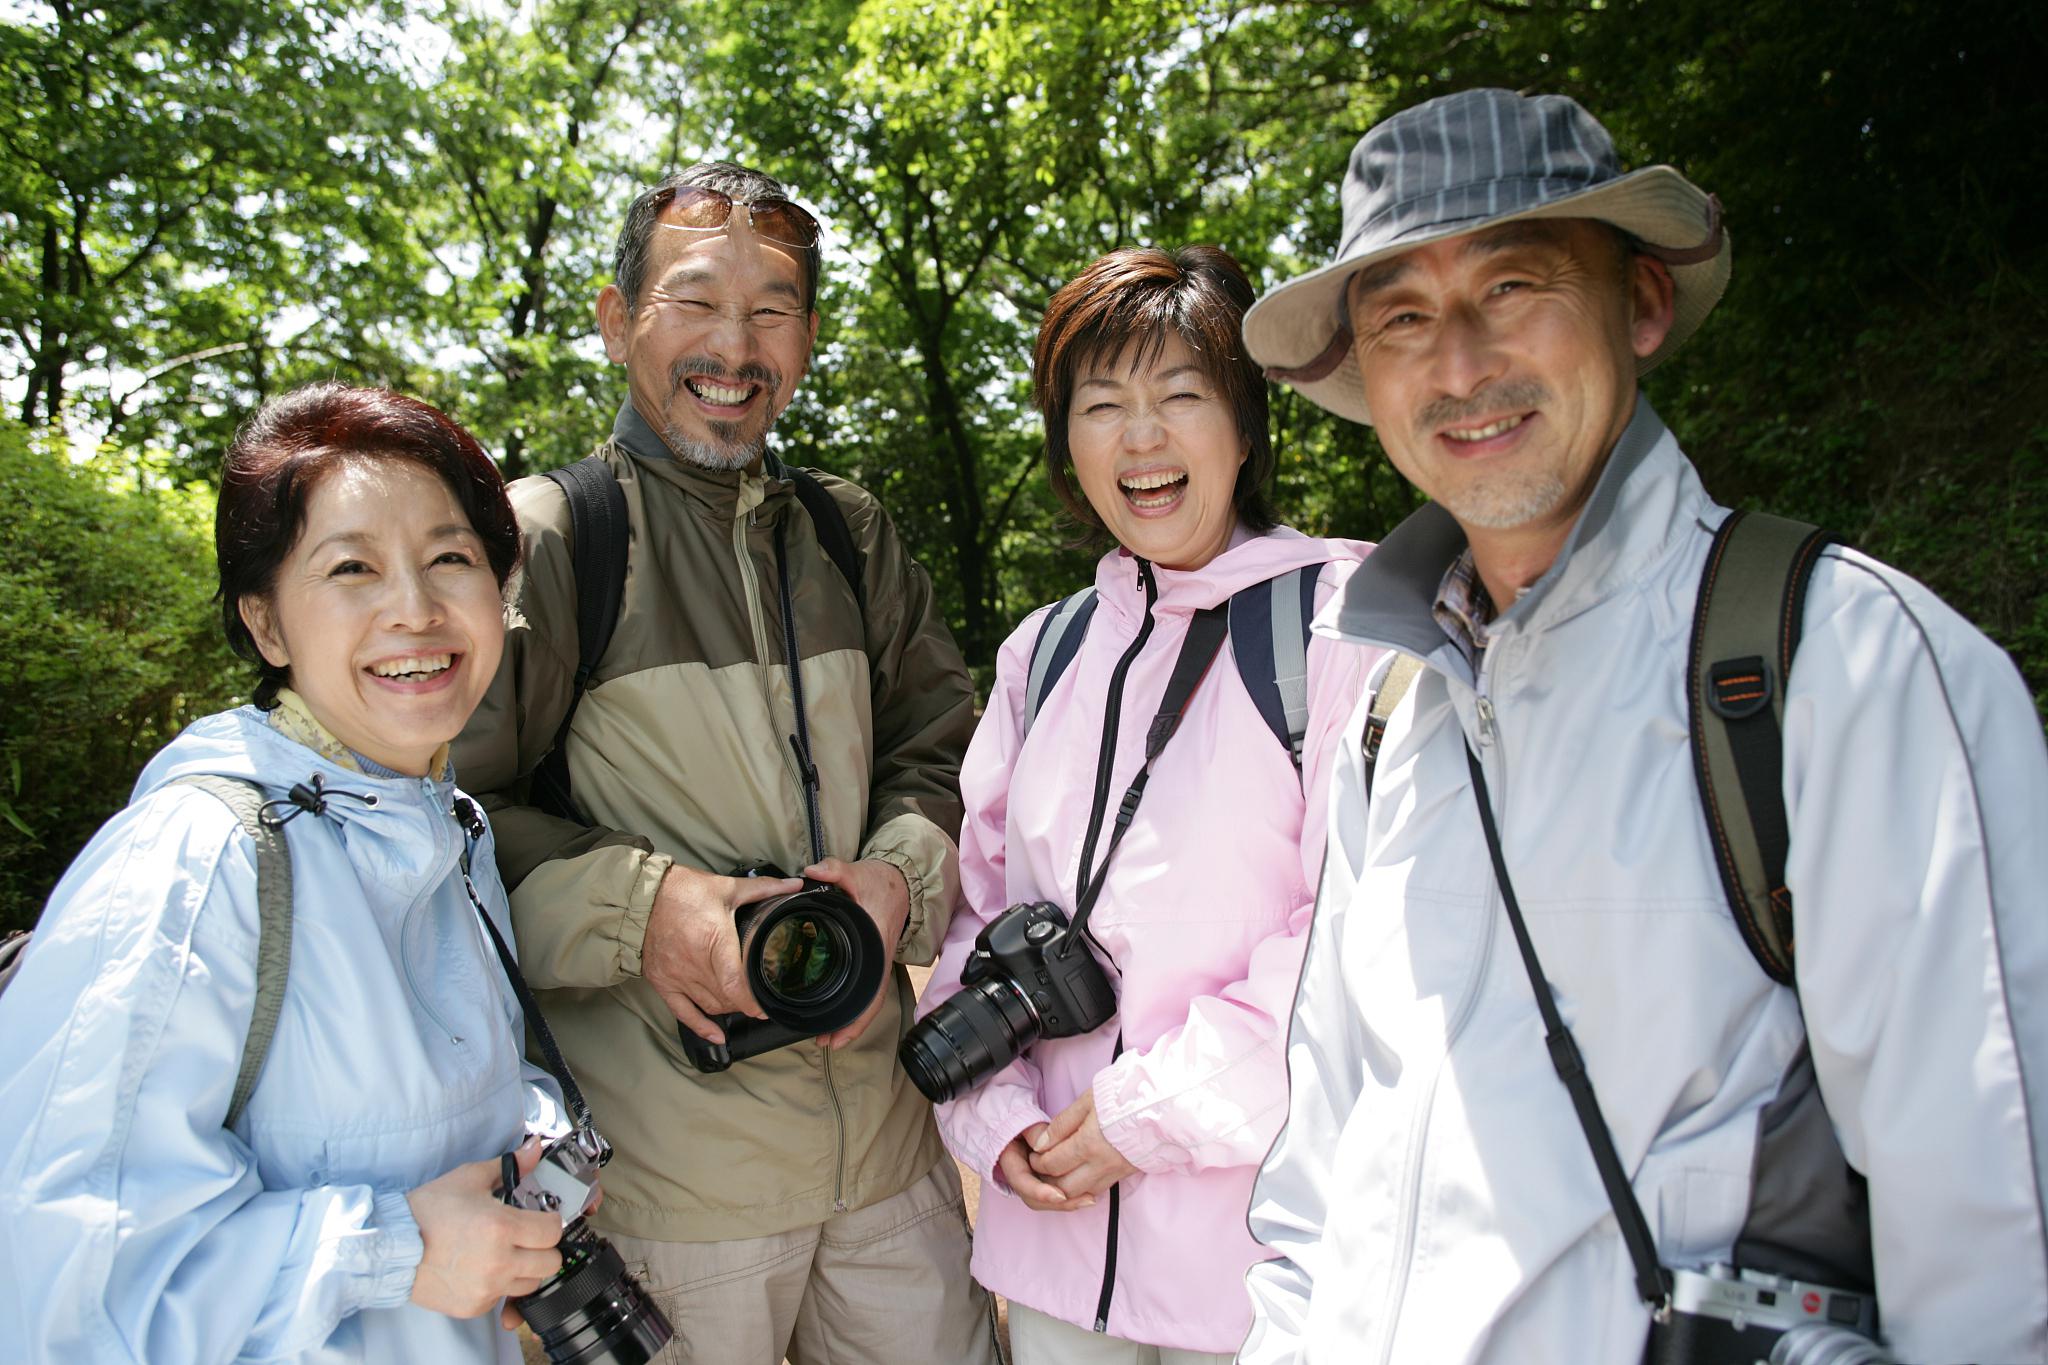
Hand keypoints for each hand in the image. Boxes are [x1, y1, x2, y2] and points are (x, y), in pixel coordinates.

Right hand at [407, 1136, 565, 1320]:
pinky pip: (502, 1298)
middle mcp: (498, 1262)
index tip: (540, 1220)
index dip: (549, 1223)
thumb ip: (509, 1166)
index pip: (553, 1232)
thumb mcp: (469, 1178)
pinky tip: (482, 1269)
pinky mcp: (474, 1306)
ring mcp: (486, 1288)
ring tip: (504, 1254)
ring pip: (531, 1283)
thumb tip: (534, 1148)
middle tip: (526, 1239)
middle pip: (550, 1262)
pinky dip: (499, 1285)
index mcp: (501, 1227)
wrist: (390, 1248)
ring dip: (525, 1269)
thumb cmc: (427, 1211)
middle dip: (543, 1248)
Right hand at [642, 862, 802, 1042]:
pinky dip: (700, 1027)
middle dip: (745, 1002)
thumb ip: (764, 889)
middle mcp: (694, 964)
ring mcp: (676, 976)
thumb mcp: (727, 887)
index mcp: (713, 941)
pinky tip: (716, 1036)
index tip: (766, 1008)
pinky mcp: (662, 982)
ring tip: (740, 1004)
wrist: (643, 896)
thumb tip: (795, 884)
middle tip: (759, 1000)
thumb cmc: (684, 891)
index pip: (735, 984)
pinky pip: (682, 1013)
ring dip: (728, 1009)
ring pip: (709, 1006)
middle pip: (726, 998)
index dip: (752, 1002)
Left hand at [801, 856, 908, 1048]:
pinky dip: (855, 1005)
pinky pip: (867, 987)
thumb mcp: (857, 872)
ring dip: (852, 1020)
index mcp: (876, 942)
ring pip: (869, 998)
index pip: (873, 987)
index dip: (858, 1015)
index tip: (839, 1032)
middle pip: (870, 1002)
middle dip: (851, 1027)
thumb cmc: (881, 881)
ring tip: (828, 1037)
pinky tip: (838, 1013)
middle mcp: (880, 957)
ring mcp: (879, 960)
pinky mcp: (874, 958)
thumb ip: (834, 869)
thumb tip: (811, 871)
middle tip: (825, 1042)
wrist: (901, 880)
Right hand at [997, 1122, 1092, 1212]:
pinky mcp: (1045, 1184)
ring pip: (1047, 1202)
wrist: (1023, 1130)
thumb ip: (1034, 1132)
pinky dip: (1071, 1197)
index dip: (1039, 1192)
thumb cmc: (1025, 1125)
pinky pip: (1056, 1195)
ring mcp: (1032, 1183)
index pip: (1021, 1182)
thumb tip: (1043, 1144)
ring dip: (1068, 1203)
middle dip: (1059, 1203)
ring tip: (1090, 1199)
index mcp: (1010, 1162)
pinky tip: (1089, 1194)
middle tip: (1085, 1200)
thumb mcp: (1027, 1123)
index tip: (1060, 1195)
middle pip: (1035, 1200)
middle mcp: (1019, 1178)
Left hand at [1029, 1087, 1137, 1201]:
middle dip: (1047, 1179)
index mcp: (1089, 1143)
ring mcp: (1115, 1172)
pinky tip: (1079, 1174)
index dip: (1037, 1161)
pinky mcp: (1126, 1174)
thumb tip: (1041, 1143)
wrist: (1163, 1104)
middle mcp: (1101, 1164)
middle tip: (1042, 1165)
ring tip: (1058, 1170)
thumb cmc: (1124, 1096)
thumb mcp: (1088, 1100)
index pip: (1052, 1164)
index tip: (1034, 1152)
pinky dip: (1084, 1186)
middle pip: (1063, 1187)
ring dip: (1065, 1187)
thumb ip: (1062, 1124)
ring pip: (1081, 1193)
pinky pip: (1098, 1189)